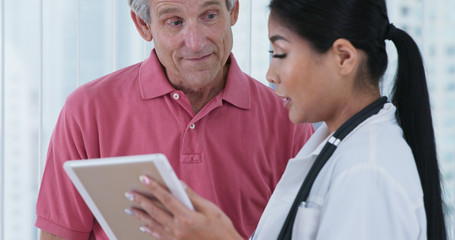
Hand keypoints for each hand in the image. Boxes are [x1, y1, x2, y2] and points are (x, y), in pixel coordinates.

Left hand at [125, 175, 242, 239]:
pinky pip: (159, 235)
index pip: (166, 198)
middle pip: (155, 212)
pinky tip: (143, 225)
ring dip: (141, 215)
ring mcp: (176, 237)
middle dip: (141, 201)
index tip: (144, 178)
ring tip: (130, 208)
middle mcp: (178, 228)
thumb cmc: (221, 228)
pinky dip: (150, 229)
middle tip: (129, 193)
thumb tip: (178, 184)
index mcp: (187, 217)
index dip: (154, 187)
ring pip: (153, 224)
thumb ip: (191, 196)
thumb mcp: (209, 209)